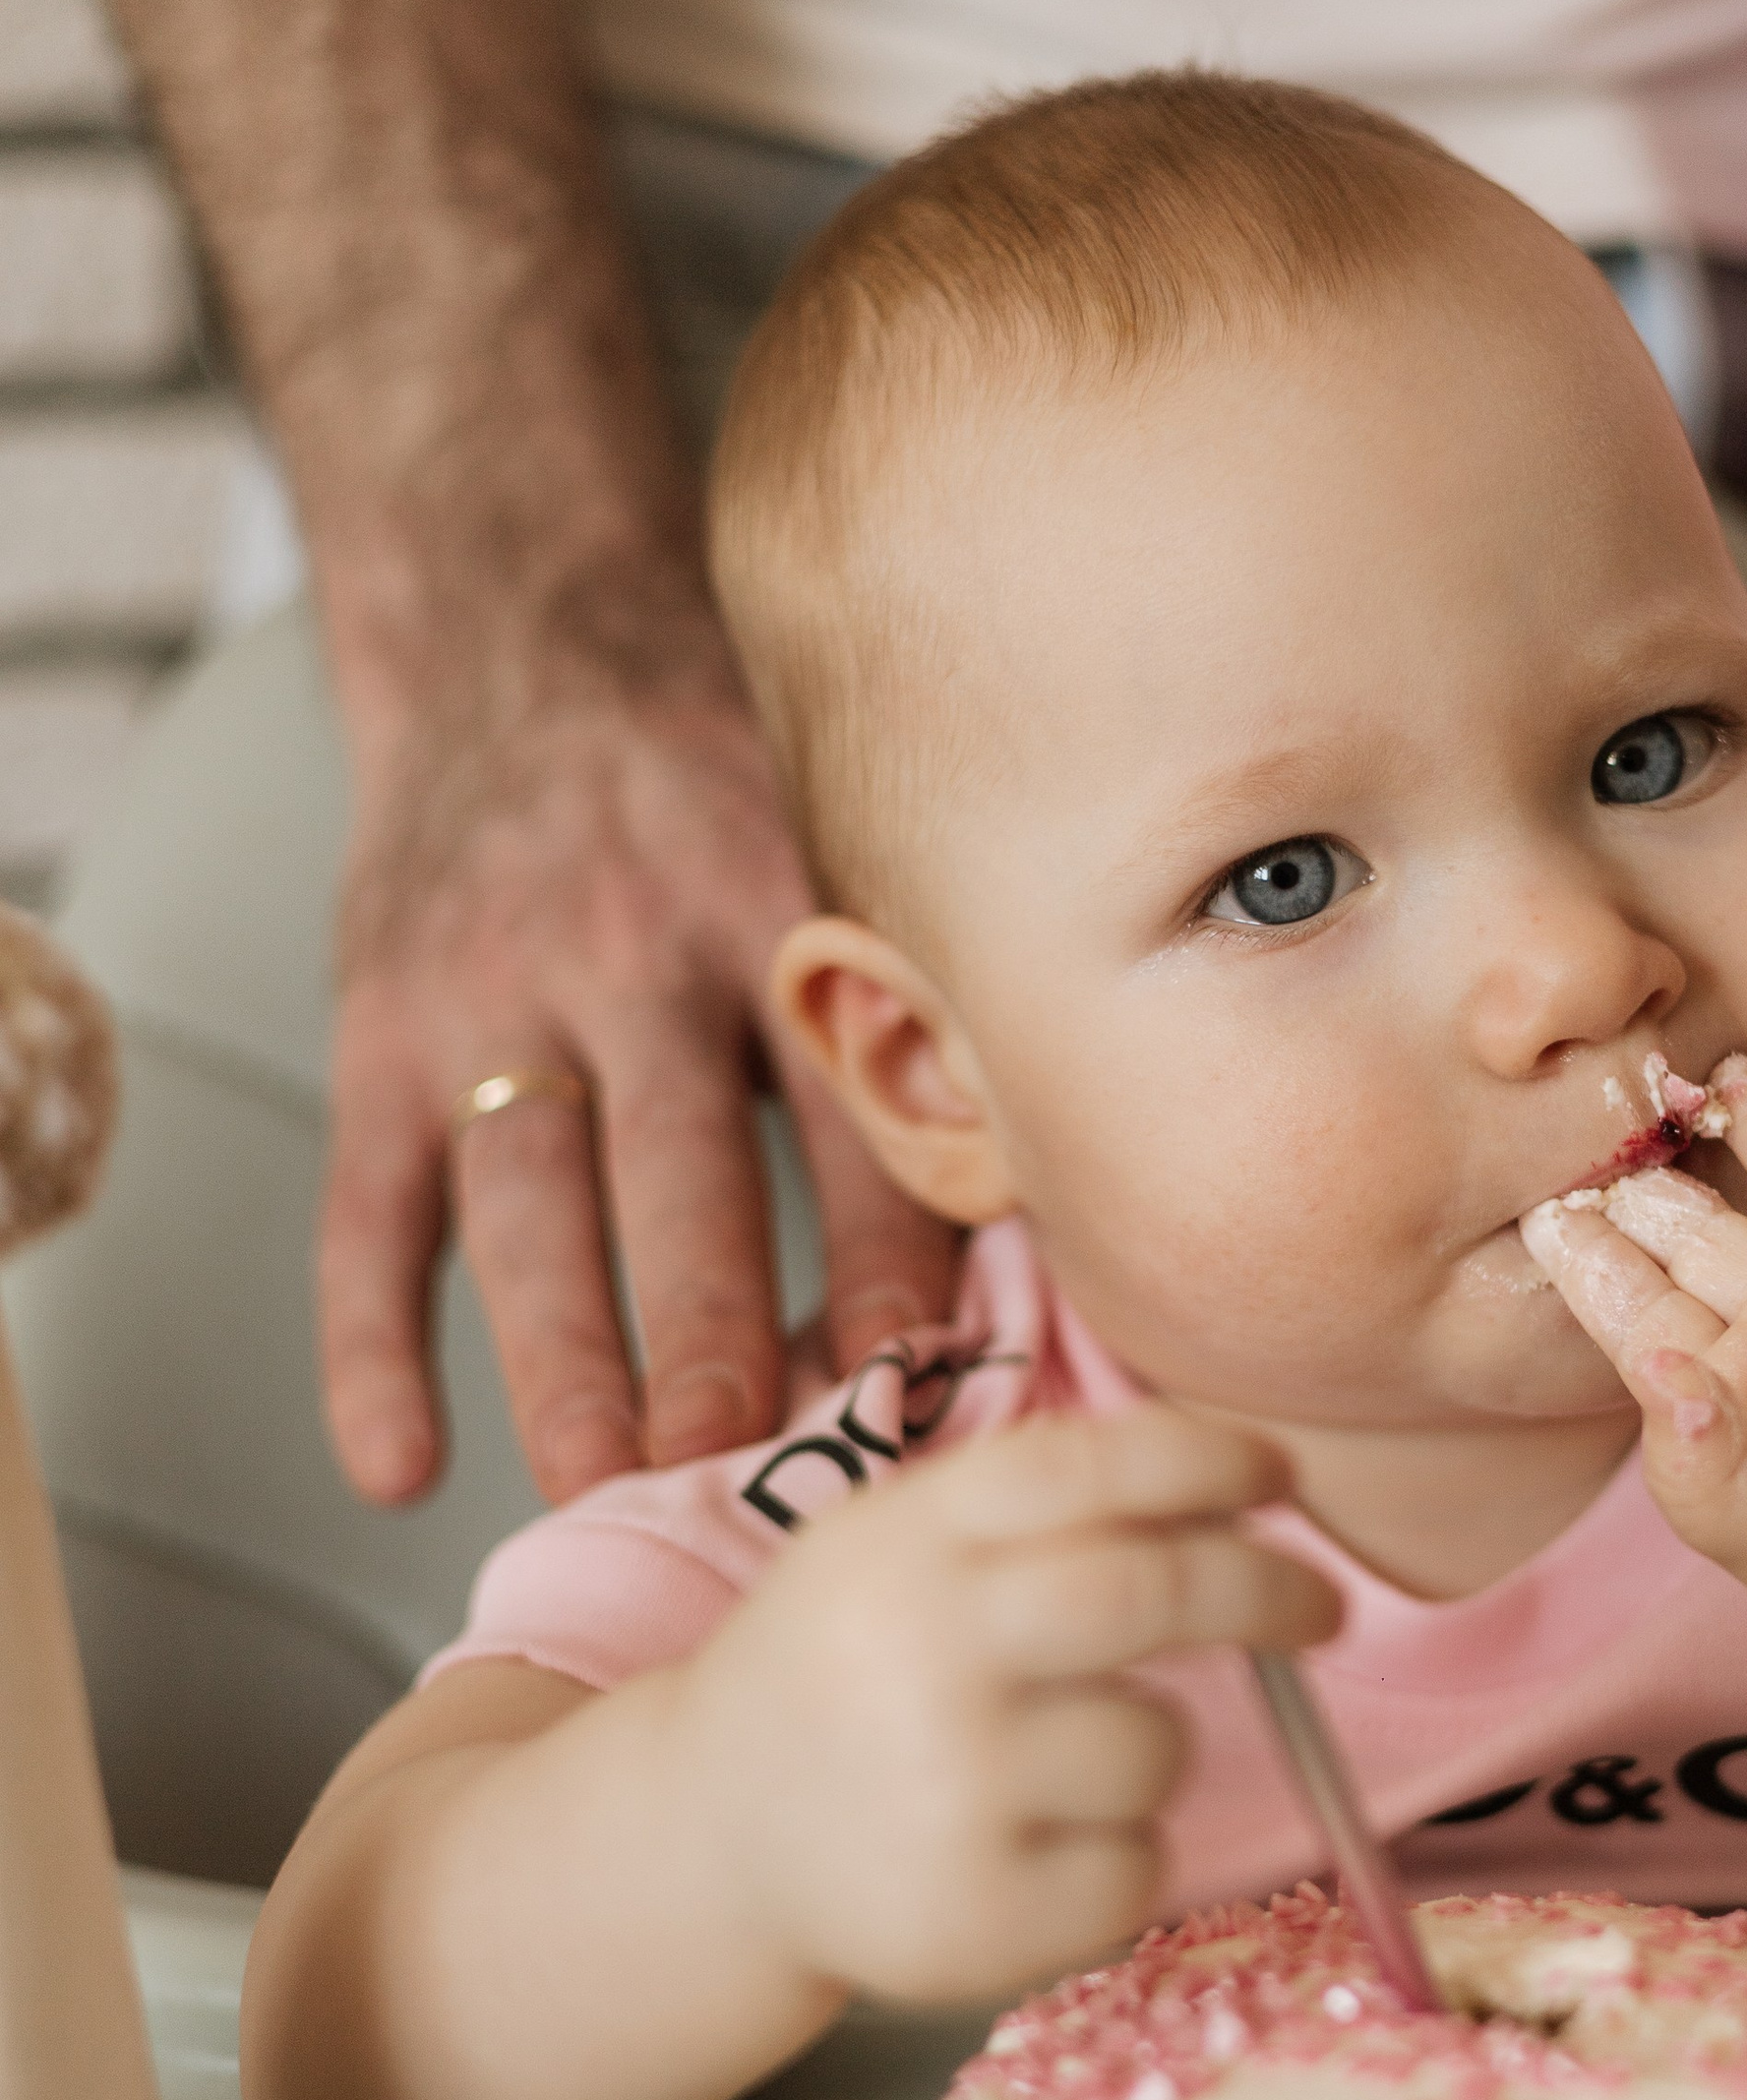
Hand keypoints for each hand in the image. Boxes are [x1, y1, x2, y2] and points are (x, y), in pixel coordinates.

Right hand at [320, 622, 959, 1508]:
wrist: (521, 619)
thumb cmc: (719, 779)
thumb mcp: (831, 840)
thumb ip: (904, 1007)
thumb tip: (1027, 1226)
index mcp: (775, 908)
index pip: (845, 1104)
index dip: (886, 1247)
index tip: (924, 1381)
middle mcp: (631, 949)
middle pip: (677, 1159)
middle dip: (712, 1311)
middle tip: (746, 1452)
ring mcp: (491, 994)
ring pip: (525, 1198)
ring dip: (560, 1350)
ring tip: (601, 1479)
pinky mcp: (380, 1030)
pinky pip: (367, 1207)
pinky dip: (370, 1344)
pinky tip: (401, 1468)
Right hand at [679, 1405, 1341, 2009]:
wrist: (715, 1833)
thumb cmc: (851, 1671)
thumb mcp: (897, 1548)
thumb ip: (1037, 1508)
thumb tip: (1249, 1493)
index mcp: (907, 1540)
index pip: (1085, 1466)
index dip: (1206, 1459)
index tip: (1278, 1475)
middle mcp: (921, 1650)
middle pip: (1146, 1593)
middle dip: (1264, 1590)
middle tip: (1321, 1608)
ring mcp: (946, 1790)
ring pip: (1155, 1747)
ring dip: (1150, 1748)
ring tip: (1054, 1764)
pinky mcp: (974, 1915)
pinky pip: (1135, 1870)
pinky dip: (1118, 1856)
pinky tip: (1026, 1848)